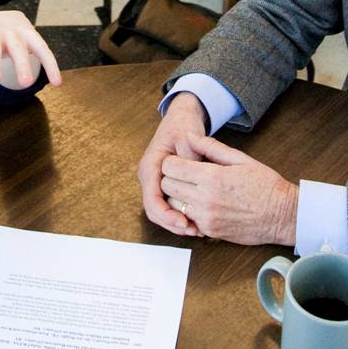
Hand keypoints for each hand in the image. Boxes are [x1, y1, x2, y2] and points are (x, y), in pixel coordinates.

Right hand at [139, 93, 209, 236]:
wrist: (182, 117)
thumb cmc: (183, 125)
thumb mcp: (188, 138)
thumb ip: (189, 159)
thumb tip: (193, 178)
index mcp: (150, 166)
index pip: (152, 198)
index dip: (167, 215)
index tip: (184, 223)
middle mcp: (149, 177)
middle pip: (154, 210)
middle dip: (172, 224)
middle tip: (194, 232)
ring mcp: (156, 182)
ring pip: (161, 211)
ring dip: (176, 223)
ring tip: (198, 231)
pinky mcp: (164, 185)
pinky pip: (169, 205)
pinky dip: (180, 215)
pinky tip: (197, 221)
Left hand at [159, 129, 298, 246]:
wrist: (283, 216)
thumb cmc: (265, 185)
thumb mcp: (240, 158)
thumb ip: (211, 147)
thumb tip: (189, 136)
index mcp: (211, 177)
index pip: (171, 166)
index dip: (173, 161)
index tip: (182, 160)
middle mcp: (205, 199)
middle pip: (167, 185)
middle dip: (172, 177)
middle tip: (186, 174)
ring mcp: (206, 218)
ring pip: (173, 204)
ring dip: (178, 196)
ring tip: (193, 189)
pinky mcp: (209, 232)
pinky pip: (187, 219)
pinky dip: (189, 211)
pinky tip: (203, 204)